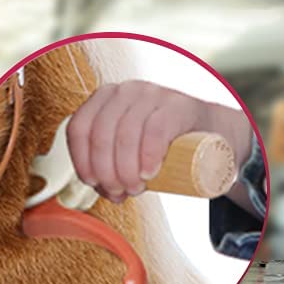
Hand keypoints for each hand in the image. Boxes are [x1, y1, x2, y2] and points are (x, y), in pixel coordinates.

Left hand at [67, 81, 253, 203]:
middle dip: (107, 172)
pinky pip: (154, 130)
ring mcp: (151, 94)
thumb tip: (103, 189)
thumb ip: (105, 170)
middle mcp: (123, 92)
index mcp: (102, 101)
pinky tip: (149, 173)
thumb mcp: (123, 155)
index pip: (78, 129)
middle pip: (101, 136)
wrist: (205, 135)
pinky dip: (148, 156)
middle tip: (121, 192)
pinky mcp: (177, 104)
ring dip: (126, 171)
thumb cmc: (155, 149)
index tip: (93, 183)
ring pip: (125, 135)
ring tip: (136, 188)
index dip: (81, 161)